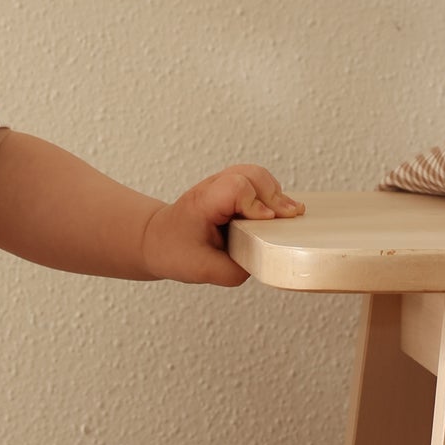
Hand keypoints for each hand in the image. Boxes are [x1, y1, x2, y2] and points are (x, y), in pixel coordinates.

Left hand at [141, 164, 303, 285]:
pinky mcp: (230, 190)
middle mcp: (212, 188)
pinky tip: (277, 211)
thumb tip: (264, 262)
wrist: (156, 240)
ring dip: (274, 193)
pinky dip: (270, 193)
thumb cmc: (173, 251)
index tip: (267, 221)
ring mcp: (221, 186)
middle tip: (288, 217)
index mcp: (202, 203)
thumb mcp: (203, 270)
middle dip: (273, 196)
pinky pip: (256, 181)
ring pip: (256, 174)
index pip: (235, 188)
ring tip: (287, 214)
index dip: (256, 203)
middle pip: (251, 175)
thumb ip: (235, 271)